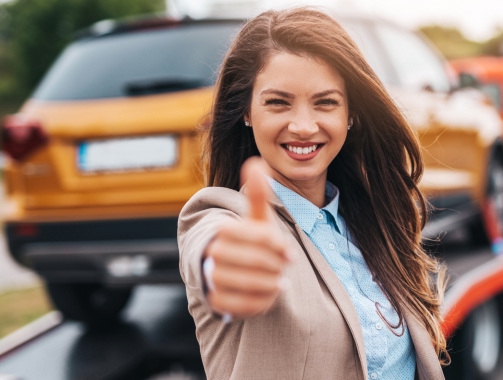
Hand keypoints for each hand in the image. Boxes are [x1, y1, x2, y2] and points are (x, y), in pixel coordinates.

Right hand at [204, 157, 291, 318]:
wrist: (239, 269)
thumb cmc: (253, 241)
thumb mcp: (258, 219)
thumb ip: (258, 195)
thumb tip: (255, 162)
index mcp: (224, 231)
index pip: (258, 236)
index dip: (278, 245)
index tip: (290, 253)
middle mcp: (213, 254)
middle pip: (255, 261)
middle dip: (275, 265)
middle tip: (283, 268)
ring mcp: (213, 278)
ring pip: (249, 284)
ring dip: (271, 283)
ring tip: (279, 281)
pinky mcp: (217, 301)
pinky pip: (243, 305)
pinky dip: (262, 301)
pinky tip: (270, 294)